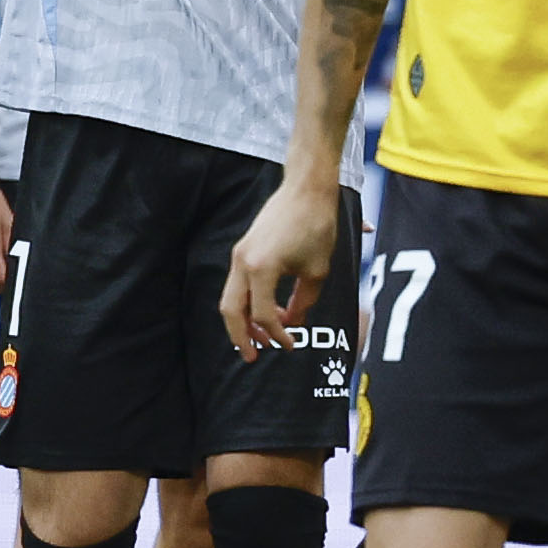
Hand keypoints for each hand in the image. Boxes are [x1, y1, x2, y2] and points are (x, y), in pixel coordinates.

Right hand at [221, 170, 342, 354]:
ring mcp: (239, 255)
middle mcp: (243, 263)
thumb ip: (303, 301)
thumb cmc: (316, 226)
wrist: (306, 190)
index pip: (264, 314)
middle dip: (241, 337)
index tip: (291, 345)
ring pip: (230, 299)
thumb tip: (293, 323)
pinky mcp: (242, 250)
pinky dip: (246, 303)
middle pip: (231, 311)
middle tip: (253, 357)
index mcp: (261, 268)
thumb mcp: (317, 270)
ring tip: (259, 340)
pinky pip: (237, 285)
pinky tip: (265, 313)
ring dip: (242, 321)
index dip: (277, 334)